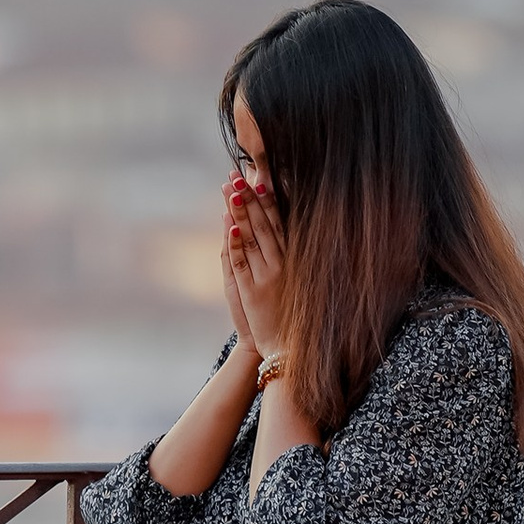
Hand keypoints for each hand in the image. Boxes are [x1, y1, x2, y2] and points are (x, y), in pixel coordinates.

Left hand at [221, 170, 286, 363]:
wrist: (287, 349)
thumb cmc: (289, 313)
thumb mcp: (292, 280)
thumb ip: (285, 254)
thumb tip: (278, 228)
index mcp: (291, 259)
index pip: (278, 221)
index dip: (266, 198)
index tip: (257, 176)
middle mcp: (281, 263)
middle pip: (264, 224)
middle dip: (250, 198)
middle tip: (238, 174)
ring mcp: (267, 276)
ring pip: (252, 238)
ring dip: (241, 213)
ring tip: (232, 190)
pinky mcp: (252, 291)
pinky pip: (242, 264)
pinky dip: (237, 245)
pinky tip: (231, 227)